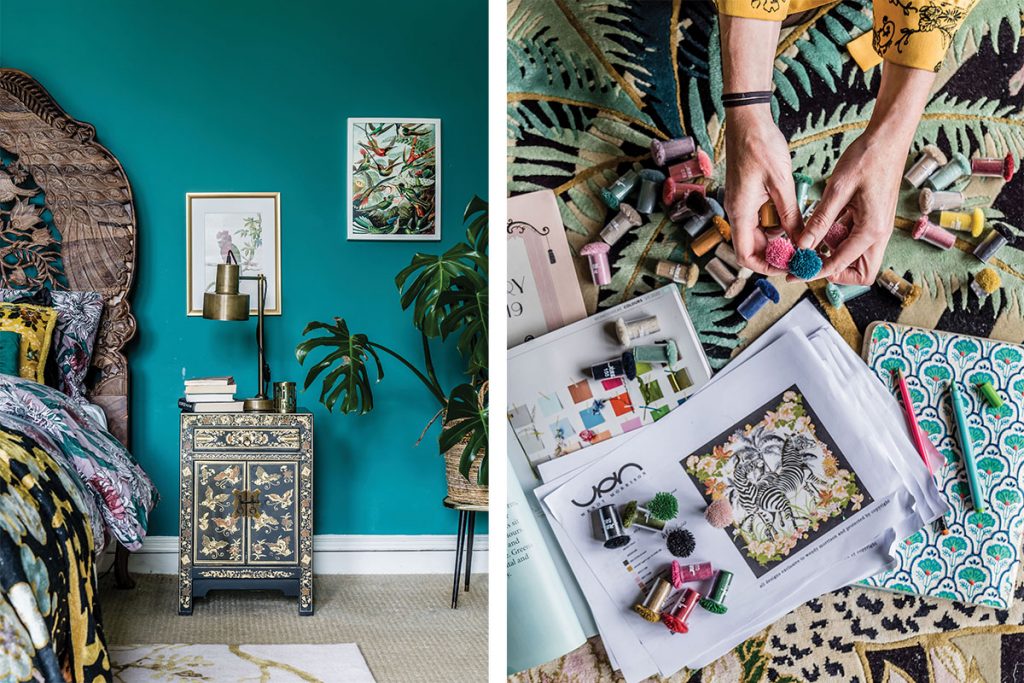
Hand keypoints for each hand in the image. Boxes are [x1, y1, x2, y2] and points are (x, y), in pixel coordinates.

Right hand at [724, 106, 802, 275]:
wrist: (748, 121)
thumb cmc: (760, 146)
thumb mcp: (781, 183)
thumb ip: (790, 215)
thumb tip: (801, 240)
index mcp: (740, 212)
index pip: (745, 255)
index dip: (765, 266)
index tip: (787, 266)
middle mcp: (738, 212)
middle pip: (753, 247)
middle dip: (775, 252)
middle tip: (800, 251)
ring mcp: (742, 204)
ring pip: (759, 233)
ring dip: (778, 237)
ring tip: (801, 232)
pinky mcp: (748, 196)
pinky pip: (761, 219)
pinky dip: (776, 222)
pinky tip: (793, 215)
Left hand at [795, 131, 906, 284]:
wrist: (889, 138)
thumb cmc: (866, 158)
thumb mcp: (837, 189)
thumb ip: (821, 220)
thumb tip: (803, 245)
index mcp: (871, 230)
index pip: (840, 265)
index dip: (815, 272)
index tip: (795, 272)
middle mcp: (879, 234)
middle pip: (860, 273)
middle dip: (835, 272)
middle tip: (809, 261)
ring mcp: (879, 227)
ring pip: (859, 259)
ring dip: (836, 256)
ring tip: (812, 242)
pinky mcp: (874, 219)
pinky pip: (857, 241)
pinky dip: (839, 240)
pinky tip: (823, 226)